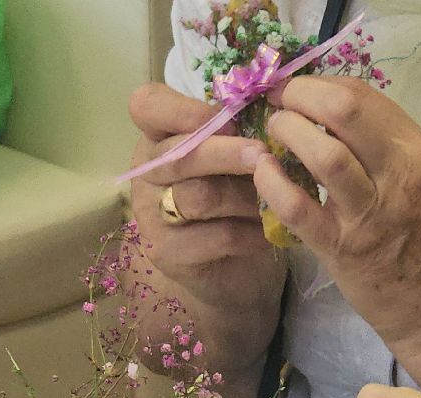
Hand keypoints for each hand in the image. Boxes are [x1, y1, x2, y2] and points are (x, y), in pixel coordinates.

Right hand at [127, 83, 283, 310]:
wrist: (227, 268)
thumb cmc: (232, 199)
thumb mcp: (232, 158)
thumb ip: (237, 131)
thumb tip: (274, 109)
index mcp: (157, 138)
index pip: (147, 106)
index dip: (185, 109)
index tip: (230, 120)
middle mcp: (146, 174)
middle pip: (179, 155)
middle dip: (227, 153)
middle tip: (264, 155)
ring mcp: (152, 216)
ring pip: (200, 196)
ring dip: (247, 196)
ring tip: (274, 198)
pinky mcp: (168, 253)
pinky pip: (218, 236)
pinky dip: (252, 232)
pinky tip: (269, 231)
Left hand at [255, 77, 420, 397]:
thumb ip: (383, 147)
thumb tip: (331, 112)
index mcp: (419, 151)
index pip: (363, 94)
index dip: (320, 83)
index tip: (298, 91)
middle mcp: (400, 174)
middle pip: (344, 108)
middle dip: (300, 96)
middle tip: (280, 104)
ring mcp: (371, 213)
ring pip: (322, 153)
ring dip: (287, 133)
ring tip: (273, 134)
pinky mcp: (344, 250)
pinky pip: (298, 207)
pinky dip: (272, 182)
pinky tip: (263, 172)